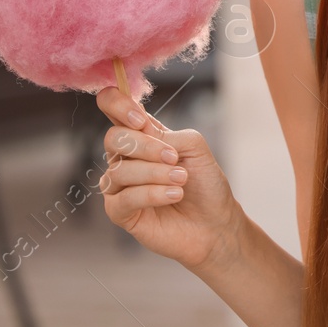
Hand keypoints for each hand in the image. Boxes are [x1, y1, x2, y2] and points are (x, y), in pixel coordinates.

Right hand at [95, 86, 240, 272]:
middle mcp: (126, 157)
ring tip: (181, 180)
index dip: (116, 103)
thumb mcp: (195, 147)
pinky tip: (174, 195)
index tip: (139, 119)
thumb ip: (168, 135)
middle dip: (144, 146)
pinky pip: (124, 198)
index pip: (112, 106)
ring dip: (155, 173)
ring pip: (119, 171)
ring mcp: (119, 185)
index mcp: (141, 135)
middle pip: (113, 138)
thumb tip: (141, 135)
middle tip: (174, 158)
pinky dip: (151, 194)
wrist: (215, 223)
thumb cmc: (205, 184)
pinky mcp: (119, 212)